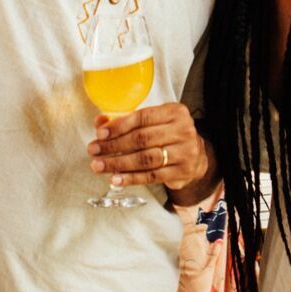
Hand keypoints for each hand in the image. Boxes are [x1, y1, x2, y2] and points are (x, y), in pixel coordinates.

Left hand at [88, 102, 213, 198]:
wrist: (196, 156)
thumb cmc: (169, 135)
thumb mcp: (154, 122)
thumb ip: (127, 120)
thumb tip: (100, 122)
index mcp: (174, 112)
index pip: (143, 117)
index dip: (119, 125)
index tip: (100, 134)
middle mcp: (182, 130)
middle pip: (142, 139)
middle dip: (114, 145)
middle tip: (94, 151)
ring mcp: (184, 152)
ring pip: (145, 159)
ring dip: (118, 163)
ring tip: (100, 166)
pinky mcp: (181, 172)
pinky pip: (152, 176)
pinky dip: (131, 178)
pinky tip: (116, 179)